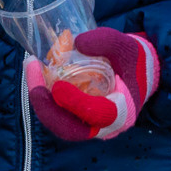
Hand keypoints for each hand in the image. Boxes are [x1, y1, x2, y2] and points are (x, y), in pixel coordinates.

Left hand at [25, 28, 158, 140]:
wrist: (138, 72)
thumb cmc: (133, 60)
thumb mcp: (125, 46)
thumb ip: (105, 41)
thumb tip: (76, 42)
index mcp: (124, 112)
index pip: (98, 115)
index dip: (76, 103)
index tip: (58, 86)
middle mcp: (106, 126)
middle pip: (71, 129)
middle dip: (48, 110)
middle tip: (34, 84)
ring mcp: (91, 126)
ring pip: (61, 124)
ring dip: (42, 103)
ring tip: (32, 71)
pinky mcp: (79, 120)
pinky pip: (59, 116)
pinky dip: (46, 100)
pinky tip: (37, 75)